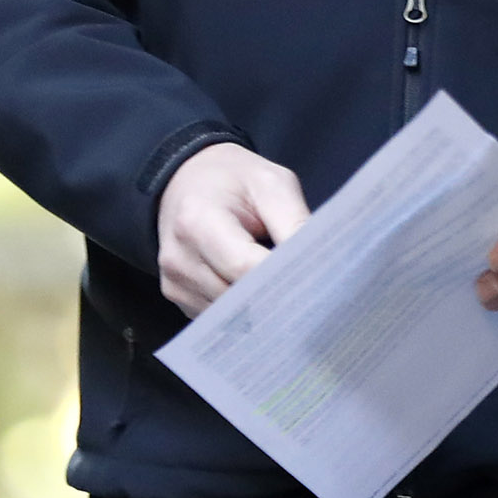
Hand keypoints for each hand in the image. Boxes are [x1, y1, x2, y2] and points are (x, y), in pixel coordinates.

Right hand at [155, 143, 309, 315]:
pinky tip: (260, 292)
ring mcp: (175, 284)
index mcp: (197, 221)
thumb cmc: (233, 179)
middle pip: (237, 298)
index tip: (316, 279)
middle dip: (276, 297)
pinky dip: (243, 311)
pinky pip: (218, 318)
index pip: (245, 267)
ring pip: (230, 317)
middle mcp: (179, 259)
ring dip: (261, 308)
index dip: (282, 277)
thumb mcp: (271, 183)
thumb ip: (294, 222)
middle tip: (311, 290)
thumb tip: (323, 264)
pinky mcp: (178, 298)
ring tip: (286, 287)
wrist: (188, 178)